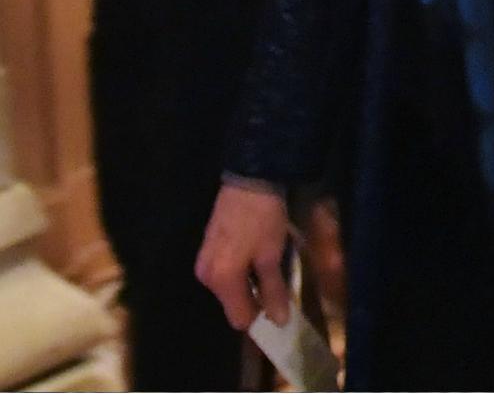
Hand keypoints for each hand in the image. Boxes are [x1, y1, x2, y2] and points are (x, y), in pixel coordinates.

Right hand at [194, 182, 292, 331]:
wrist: (249, 180)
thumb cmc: (263, 219)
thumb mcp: (272, 256)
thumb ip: (273, 291)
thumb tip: (279, 322)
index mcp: (221, 280)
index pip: (239, 318)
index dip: (261, 317)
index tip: (280, 306)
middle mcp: (206, 276)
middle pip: (233, 303)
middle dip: (255, 299)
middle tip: (278, 282)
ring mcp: (203, 262)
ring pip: (230, 289)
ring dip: (249, 284)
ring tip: (270, 264)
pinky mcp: (206, 250)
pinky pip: (225, 273)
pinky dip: (241, 272)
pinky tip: (256, 254)